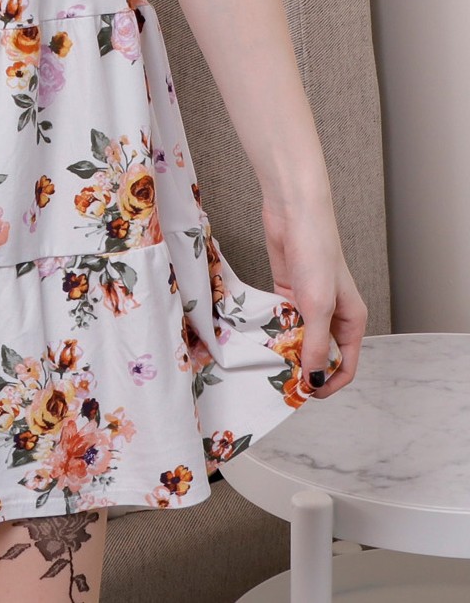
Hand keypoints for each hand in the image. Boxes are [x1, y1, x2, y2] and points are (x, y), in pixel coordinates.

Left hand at [261, 193, 368, 397]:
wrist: (293, 214)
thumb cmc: (316, 255)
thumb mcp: (319, 306)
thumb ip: (317, 345)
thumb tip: (314, 381)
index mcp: (352, 321)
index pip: (346, 365)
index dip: (328, 384)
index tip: (304, 394)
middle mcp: (333, 315)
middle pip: (320, 354)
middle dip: (302, 368)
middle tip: (278, 381)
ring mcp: (308, 304)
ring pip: (297, 338)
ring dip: (284, 349)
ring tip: (265, 362)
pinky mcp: (287, 292)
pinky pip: (281, 321)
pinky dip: (272, 330)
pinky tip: (257, 338)